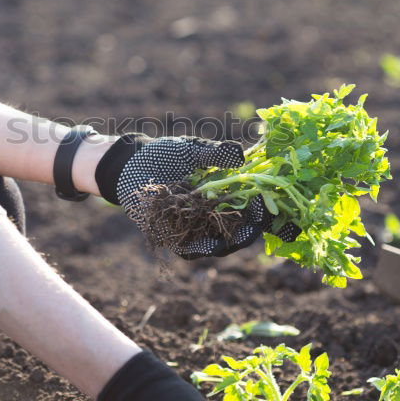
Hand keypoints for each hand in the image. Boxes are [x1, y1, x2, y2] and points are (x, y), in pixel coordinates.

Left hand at [94, 133, 297, 258]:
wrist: (130, 164)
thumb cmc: (164, 154)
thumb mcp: (192, 151)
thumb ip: (215, 154)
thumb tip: (240, 154)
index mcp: (223, 194)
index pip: (251, 207)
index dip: (264, 209)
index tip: (269, 203)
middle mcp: (212, 214)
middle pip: (239, 230)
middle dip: (250, 230)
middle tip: (257, 225)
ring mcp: (194, 228)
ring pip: (218, 243)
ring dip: (230, 243)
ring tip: (238, 239)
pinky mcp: (174, 236)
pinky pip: (190, 248)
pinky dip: (201, 249)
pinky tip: (210, 246)